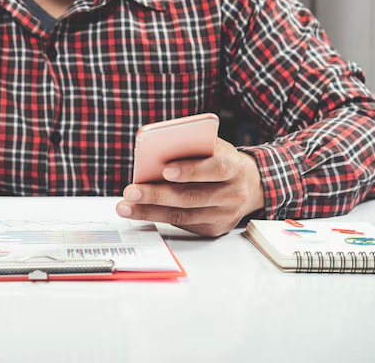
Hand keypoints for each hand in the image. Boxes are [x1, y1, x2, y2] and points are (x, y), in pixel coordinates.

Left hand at [118, 138, 264, 236]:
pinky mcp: (214, 229)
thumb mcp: (214, 146)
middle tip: (130, 192)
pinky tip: (139, 212)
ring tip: (125, 206)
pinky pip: (183, 224)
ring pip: (182, 215)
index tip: (165, 169)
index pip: (215, 169)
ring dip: (150, 211)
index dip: (191, 170)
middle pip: (191, 197)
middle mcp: (232, 194)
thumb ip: (192, 145)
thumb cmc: (221, 160)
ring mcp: (224, 215)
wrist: (249, 185)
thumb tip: (155, 149)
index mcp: (234, 167)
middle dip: (157, 194)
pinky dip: (158, 217)